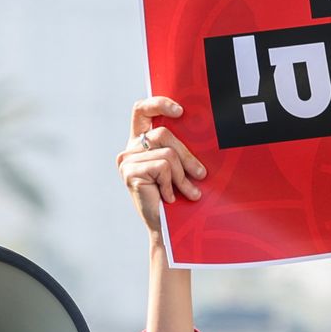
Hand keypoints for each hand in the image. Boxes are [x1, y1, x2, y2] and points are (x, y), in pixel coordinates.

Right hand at [119, 96, 204, 238]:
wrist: (167, 228)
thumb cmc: (178, 196)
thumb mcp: (180, 167)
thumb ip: (181, 148)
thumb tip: (203, 131)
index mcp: (140, 142)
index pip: (141, 110)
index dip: (159, 104)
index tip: (180, 112)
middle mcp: (130, 149)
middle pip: (164, 134)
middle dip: (188, 156)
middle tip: (201, 175)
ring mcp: (127, 161)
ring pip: (168, 154)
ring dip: (182, 176)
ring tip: (186, 192)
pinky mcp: (129, 173)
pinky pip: (163, 167)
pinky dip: (172, 184)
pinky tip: (169, 198)